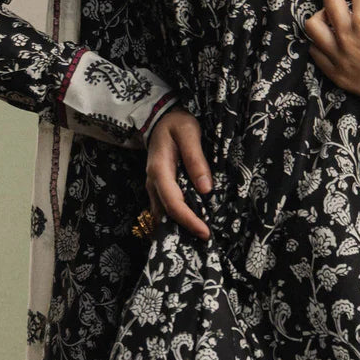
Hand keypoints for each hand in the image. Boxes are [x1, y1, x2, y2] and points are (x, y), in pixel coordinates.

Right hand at [145, 106, 212, 239]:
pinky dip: (176, 219)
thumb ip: (196, 159)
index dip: (188, 220)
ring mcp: (153, 187)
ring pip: (163, 214)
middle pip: (166, 214)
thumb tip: (206, 189)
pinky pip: (165, 208)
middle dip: (185, 229)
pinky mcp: (158, 188)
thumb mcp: (189, 133)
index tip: (205, 232)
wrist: (160, 119)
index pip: (173, 203)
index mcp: (159, 170)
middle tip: (206, 240)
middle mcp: (152, 183)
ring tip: (199, 236)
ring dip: (179, 226)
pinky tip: (191, 224)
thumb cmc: (176, 123)